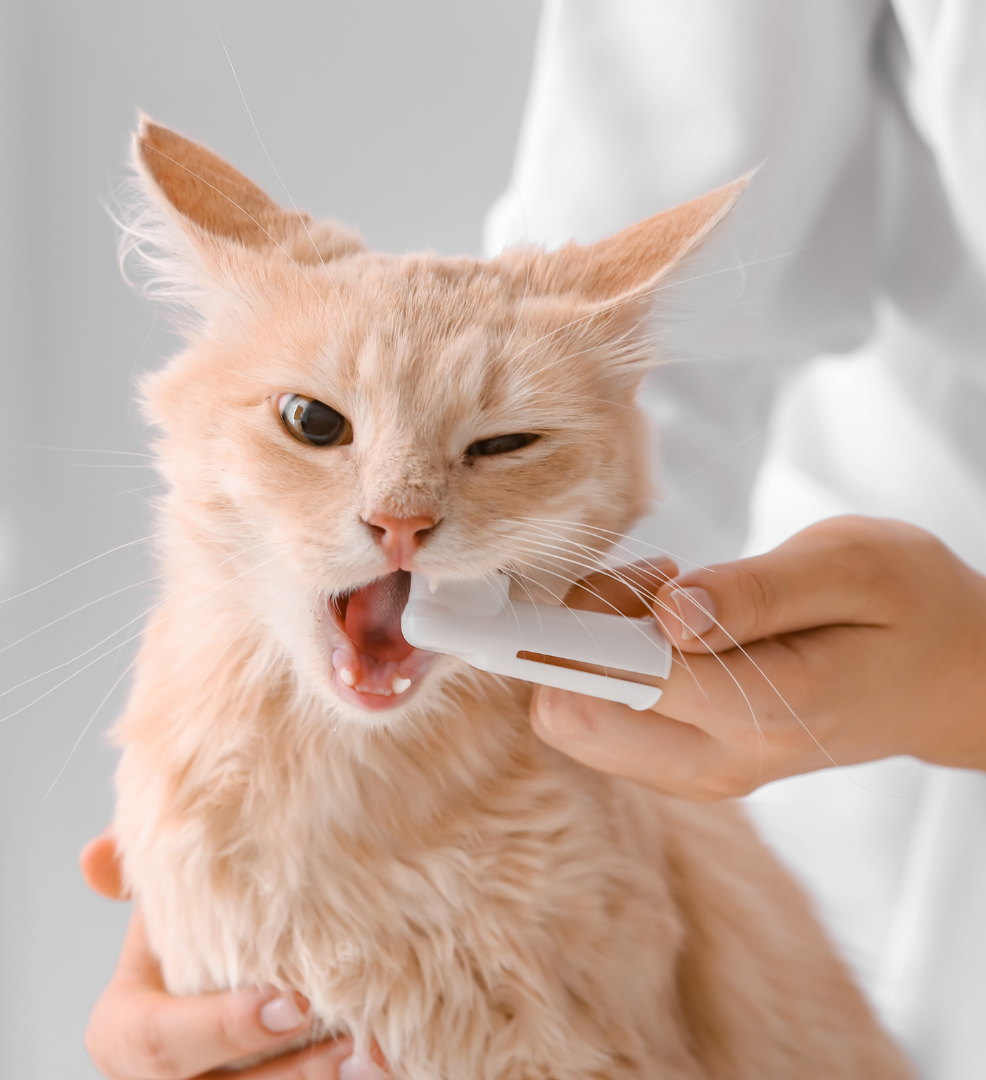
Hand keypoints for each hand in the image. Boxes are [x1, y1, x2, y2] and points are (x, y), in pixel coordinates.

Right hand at [81, 835, 385, 1078]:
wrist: (233, 959)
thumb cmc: (196, 925)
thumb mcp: (164, 894)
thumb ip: (138, 868)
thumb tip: (94, 856)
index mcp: (124, 1032)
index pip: (158, 1044)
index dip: (223, 1030)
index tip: (293, 1003)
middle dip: (289, 1074)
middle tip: (350, 1041)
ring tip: (378, 1058)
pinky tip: (385, 1065)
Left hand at [531, 516, 985, 798]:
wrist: (949, 677)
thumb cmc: (909, 605)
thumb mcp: (853, 566)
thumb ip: (755, 593)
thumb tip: (665, 613)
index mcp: (761, 708)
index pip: (614, 680)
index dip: (548, 635)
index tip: (505, 599)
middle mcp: (717, 760)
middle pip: (570, 714)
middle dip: (573, 632)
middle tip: (653, 578)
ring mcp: (699, 773)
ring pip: (575, 720)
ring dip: (590, 645)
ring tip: (674, 596)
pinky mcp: (687, 765)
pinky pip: (602, 721)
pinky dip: (607, 665)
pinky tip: (672, 624)